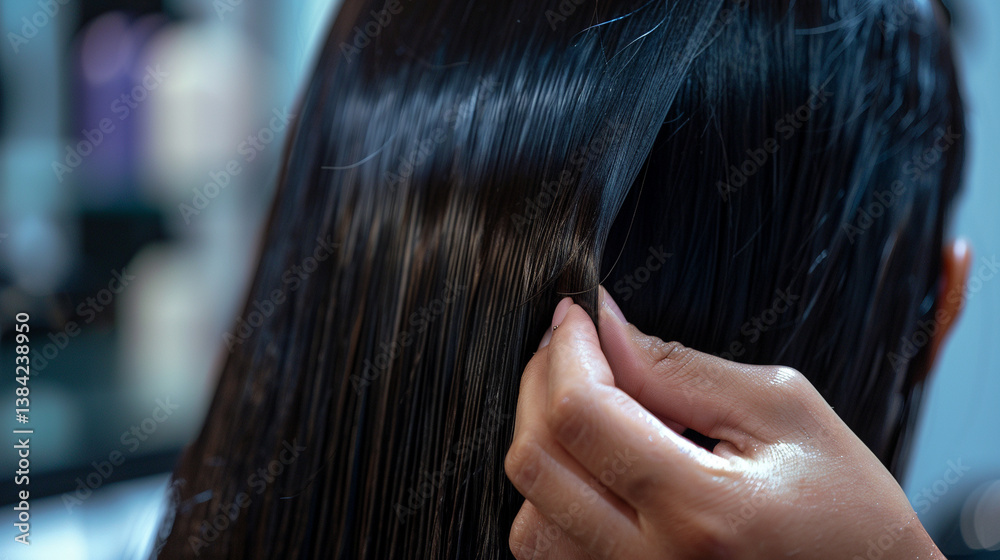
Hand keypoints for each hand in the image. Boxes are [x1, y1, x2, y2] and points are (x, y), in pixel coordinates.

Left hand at [504, 290, 943, 558]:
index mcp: (701, 510)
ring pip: (528, 517)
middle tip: (571, 346)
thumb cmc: (849, 514)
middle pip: (536, 462)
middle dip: (540, 383)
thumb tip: (607, 328)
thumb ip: (682, 369)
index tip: (576, 314)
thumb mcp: (784, 413)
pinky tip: (592, 467)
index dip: (566, 349)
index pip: (582, 415)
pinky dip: (552, 500)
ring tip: (585, 406)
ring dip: (541, 445)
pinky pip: (550, 553)